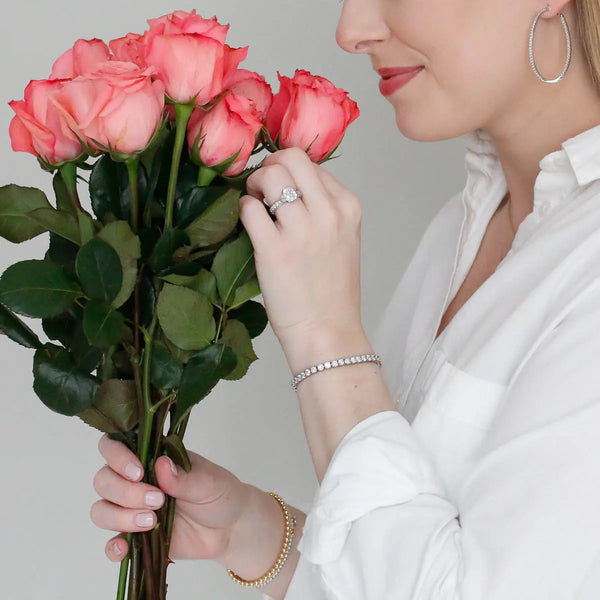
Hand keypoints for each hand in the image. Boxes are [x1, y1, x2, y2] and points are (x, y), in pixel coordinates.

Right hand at [91, 433, 250, 562]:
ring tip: (152, 522)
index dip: (117, 457)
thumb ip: (184, 476)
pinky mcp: (135, 537)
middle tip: (158, 500)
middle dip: (125, 492)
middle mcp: (135, 481)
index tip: (138, 472)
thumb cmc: (218, 494)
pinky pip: (110, 543)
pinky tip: (125, 549)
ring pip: (101, 510)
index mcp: (151, 457)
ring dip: (120, 517)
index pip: (114, 446)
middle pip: (103, 480)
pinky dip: (112, 547)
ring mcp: (132, 509)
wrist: (229, 528)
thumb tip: (161, 465)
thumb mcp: (209, 481)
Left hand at [240, 148, 365, 358]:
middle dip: (269, 166)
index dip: (289, 171)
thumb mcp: (343, 240)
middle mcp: (328, 212)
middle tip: (261, 188)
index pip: (312, 164)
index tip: (279, 189)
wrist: (328, 334)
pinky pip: (249, 207)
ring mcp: (301, 230)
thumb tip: (289, 186)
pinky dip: (243, 209)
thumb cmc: (332, 293)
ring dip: (253, 185)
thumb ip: (324, 209)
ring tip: (254, 205)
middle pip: (291, 157)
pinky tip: (249, 225)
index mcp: (348, 207)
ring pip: (268, 176)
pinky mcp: (274, 249)